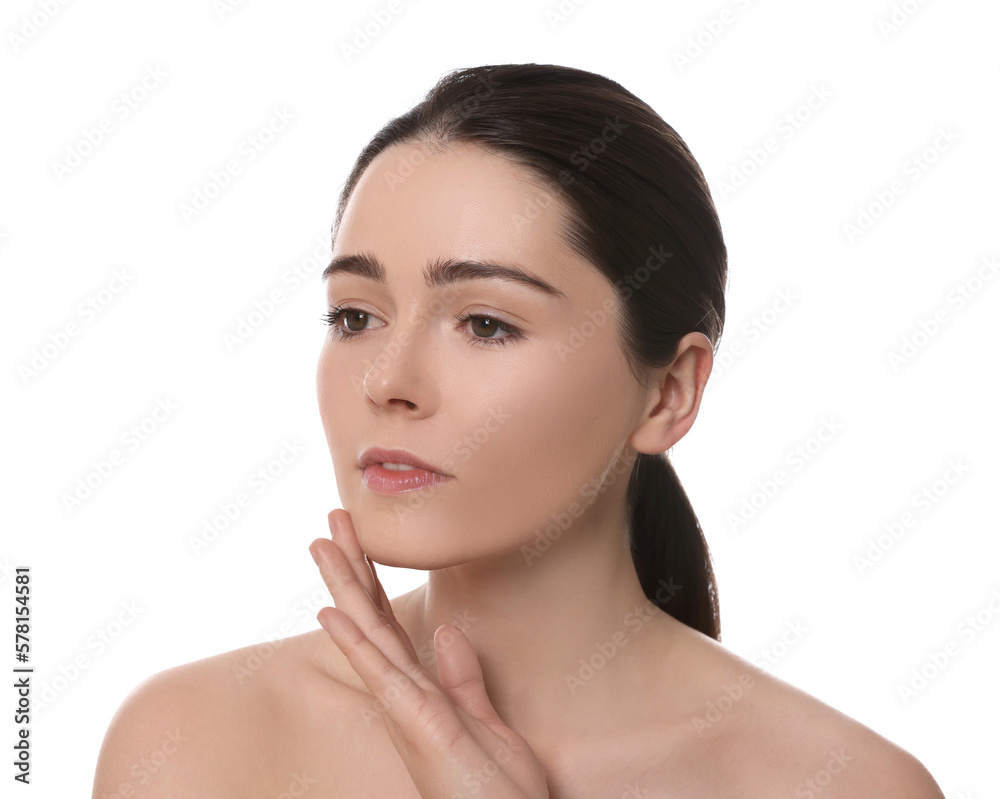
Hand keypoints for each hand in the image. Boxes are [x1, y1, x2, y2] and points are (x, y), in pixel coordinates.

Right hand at [309, 509, 549, 798]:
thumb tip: (448, 630)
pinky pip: (381, 673)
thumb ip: (463, 679)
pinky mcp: (417, 722)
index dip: (370, 581)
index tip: (356, 541)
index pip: (388, 625)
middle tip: (332, 520)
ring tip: (321, 543)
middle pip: (370, 619)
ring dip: (344, 587)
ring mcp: (405, 708)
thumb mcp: (487, 724)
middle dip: (351, 568)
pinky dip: (355, 641)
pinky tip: (330, 612)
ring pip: (367, 634)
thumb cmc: (498, 793)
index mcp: (420, 691)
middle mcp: (404, 695)